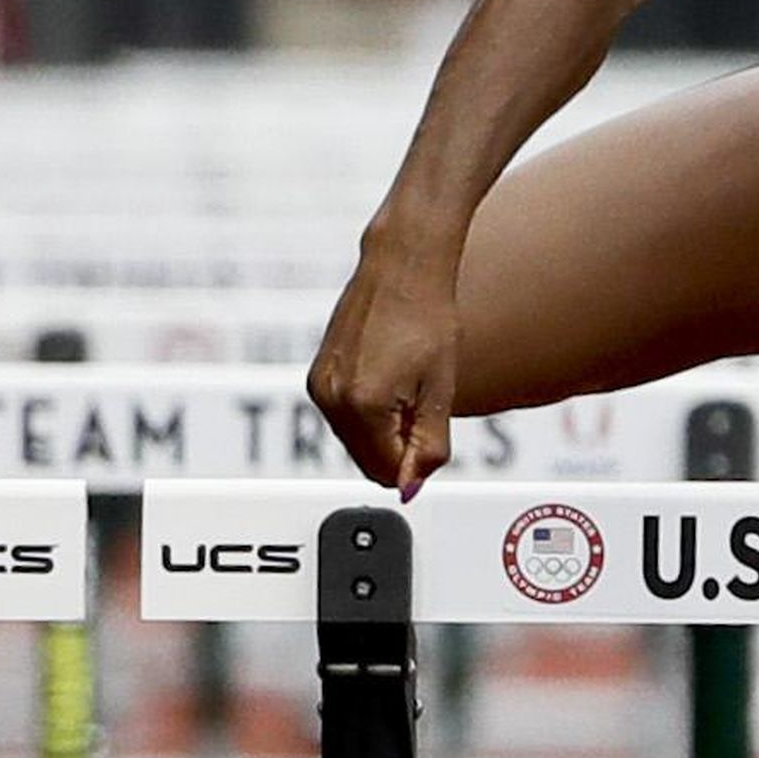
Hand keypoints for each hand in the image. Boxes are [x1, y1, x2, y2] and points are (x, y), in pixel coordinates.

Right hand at [307, 246, 462, 497]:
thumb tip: (411, 487)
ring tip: (407, 385)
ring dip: (385, 432)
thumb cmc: (428, 320)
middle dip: (399, 449)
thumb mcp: (441, 391)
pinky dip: (369, 414)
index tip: (432, 431)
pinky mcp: (317, 376)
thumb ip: (429, 446)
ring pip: (355, 443)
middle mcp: (331, 399)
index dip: (417, 463)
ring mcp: (319, 387)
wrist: (402, 270)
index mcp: (364, 405)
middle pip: (368, 462)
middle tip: (422, 404)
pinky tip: (390, 379)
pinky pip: (344, 418)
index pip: (388, 471)